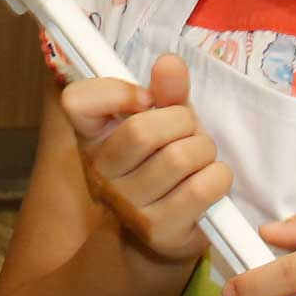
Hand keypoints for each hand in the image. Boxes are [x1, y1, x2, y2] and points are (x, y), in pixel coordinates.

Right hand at [60, 52, 231, 266]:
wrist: (161, 232)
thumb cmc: (161, 163)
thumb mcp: (162, 120)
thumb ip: (166, 90)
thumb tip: (170, 63)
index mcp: (92, 139)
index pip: (77, 101)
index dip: (117, 92)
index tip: (146, 100)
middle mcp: (100, 174)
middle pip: (142, 130)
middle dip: (183, 121)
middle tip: (189, 131)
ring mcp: (127, 207)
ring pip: (179, 158)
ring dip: (205, 150)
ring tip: (201, 158)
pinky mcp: (160, 232)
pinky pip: (201, 188)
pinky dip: (218, 177)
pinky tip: (210, 181)